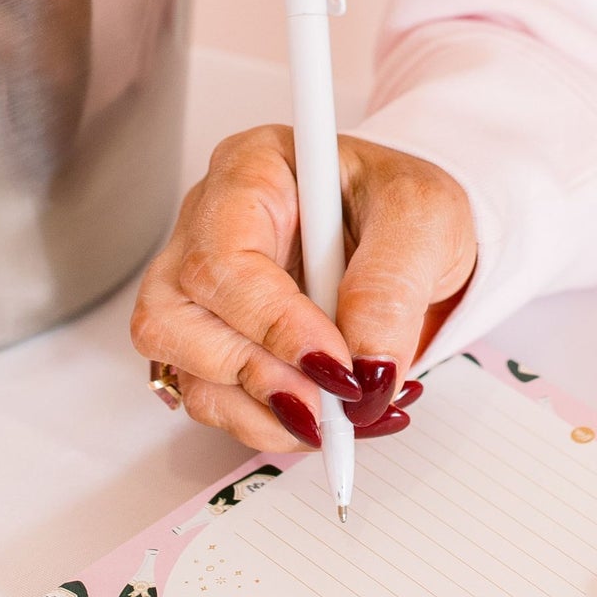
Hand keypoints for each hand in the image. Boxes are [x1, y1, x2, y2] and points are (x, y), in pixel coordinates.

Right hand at [129, 127, 476, 454]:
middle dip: (256, 377)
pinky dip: (271, 424)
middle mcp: (210, 229)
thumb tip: (365, 366)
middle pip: (172, 318)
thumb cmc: (408, 205)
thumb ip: (391, 287)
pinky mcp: (219, 344)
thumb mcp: (423, 216)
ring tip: (340, 416)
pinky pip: (216, 401)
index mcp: (249, 173)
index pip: (220, 259)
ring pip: (185, 370)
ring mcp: (204, 291)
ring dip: (262, 412)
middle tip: (332, 404)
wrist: (420, 240)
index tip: (336, 366)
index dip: (272, 324)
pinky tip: (328, 416)